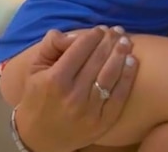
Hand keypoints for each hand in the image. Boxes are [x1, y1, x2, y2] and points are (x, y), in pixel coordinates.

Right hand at [15, 27, 136, 151]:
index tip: (100, 29)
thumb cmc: (37, 96)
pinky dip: (128, 77)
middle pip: (98, 59)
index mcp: (55, 80)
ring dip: (121, 55)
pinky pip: (119, 95)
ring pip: (110, 75)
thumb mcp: (35, 69)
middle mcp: (73, 95)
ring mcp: (89, 110)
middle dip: (110, 41)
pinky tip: (132, 61)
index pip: (80, 49)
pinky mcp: (102, 122)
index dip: (93, 35)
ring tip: (126, 42)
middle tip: (118, 31)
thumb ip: (50, 45)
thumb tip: (71, 33)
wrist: (39, 137)